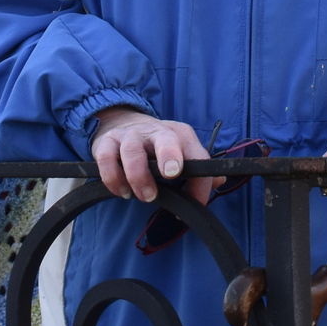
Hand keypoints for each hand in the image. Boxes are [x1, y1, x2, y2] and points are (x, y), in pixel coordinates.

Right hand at [90, 108, 217, 204]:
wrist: (124, 122)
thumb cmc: (158, 145)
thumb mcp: (182, 150)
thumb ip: (199, 167)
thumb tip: (220, 182)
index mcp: (180, 135)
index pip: (197, 157)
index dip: (200, 183)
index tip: (196, 203)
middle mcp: (156, 131)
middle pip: (165, 139)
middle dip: (169, 156)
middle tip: (171, 175)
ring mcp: (130, 136)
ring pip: (132, 151)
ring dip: (138, 176)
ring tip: (144, 196)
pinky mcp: (107, 142)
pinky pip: (106, 159)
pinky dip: (112, 177)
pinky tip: (121, 191)